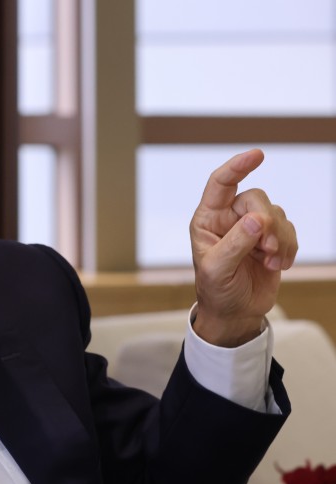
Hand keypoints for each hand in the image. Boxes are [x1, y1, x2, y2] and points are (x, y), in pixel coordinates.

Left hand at [189, 149, 296, 346]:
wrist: (235, 311)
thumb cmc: (217, 290)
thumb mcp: (217, 270)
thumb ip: (234, 244)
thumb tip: (256, 219)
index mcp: (208, 219)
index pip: (221, 183)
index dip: (237, 167)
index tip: (257, 155)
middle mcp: (230, 217)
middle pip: (258, 198)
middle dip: (267, 222)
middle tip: (265, 247)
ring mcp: (252, 226)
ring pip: (277, 214)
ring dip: (279, 240)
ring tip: (269, 263)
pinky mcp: (272, 237)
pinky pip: (290, 229)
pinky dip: (288, 248)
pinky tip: (277, 266)